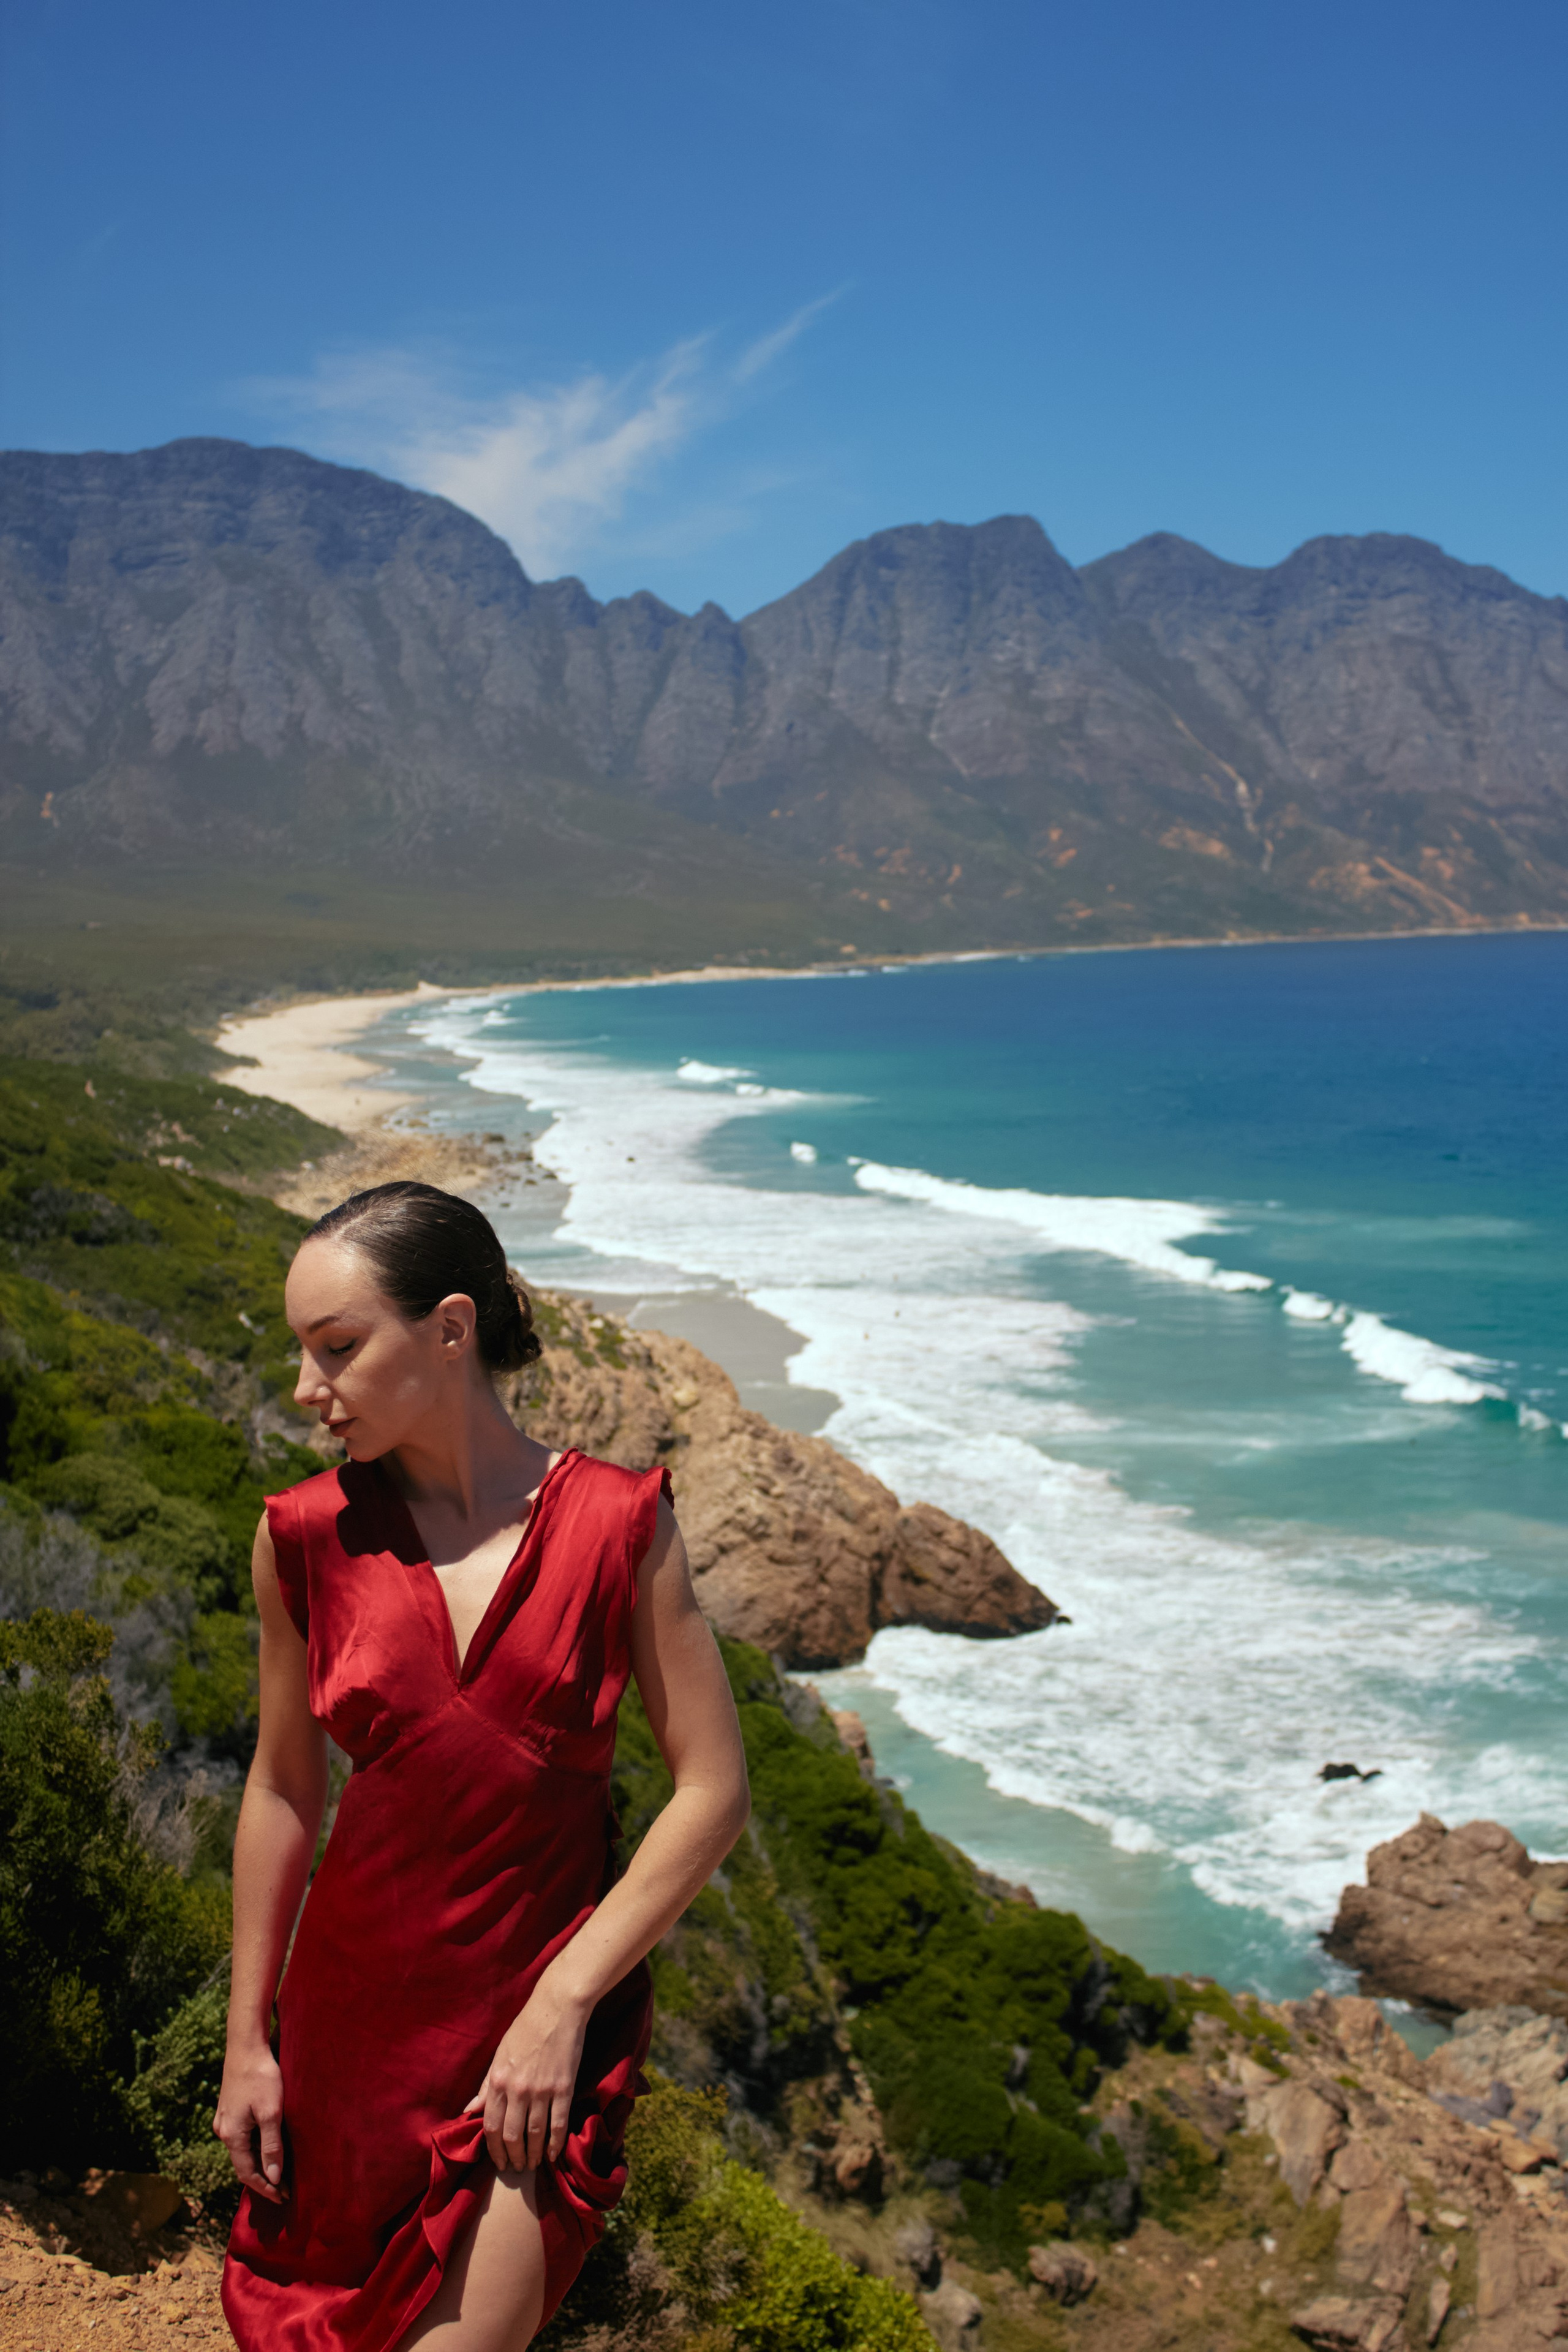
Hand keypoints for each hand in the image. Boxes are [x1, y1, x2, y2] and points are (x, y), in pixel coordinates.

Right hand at [214, 2044, 287, 2202]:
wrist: (246, 2045)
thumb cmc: (261, 2077)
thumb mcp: (271, 2113)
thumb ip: (271, 2147)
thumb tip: (274, 2178)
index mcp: (231, 2136)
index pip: (247, 2173)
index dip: (266, 2188)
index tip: (284, 2198)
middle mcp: (223, 2131)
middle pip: (243, 2163)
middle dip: (263, 2178)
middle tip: (285, 2189)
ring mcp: (224, 2119)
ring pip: (242, 2149)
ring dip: (259, 2162)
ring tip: (279, 2172)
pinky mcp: (229, 2108)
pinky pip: (242, 2136)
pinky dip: (255, 2146)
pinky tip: (268, 2145)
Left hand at [464, 1985, 588, 2172]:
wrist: (557, 2008)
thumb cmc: (525, 2028)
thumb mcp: (499, 2054)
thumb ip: (486, 2084)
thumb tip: (470, 2108)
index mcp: (498, 2080)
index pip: (490, 2126)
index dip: (494, 2149)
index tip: (499, 2161)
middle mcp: (517, 2089)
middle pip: (511, 2135)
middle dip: (513, 2157)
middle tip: (517, 2168)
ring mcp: (541, 2089)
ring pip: (535, 2134)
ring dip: (533, 2155)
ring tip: (534, 2165)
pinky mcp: (563, 2087)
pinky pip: (558, 2123)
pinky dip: (556, 2143)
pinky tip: (554, 2155)